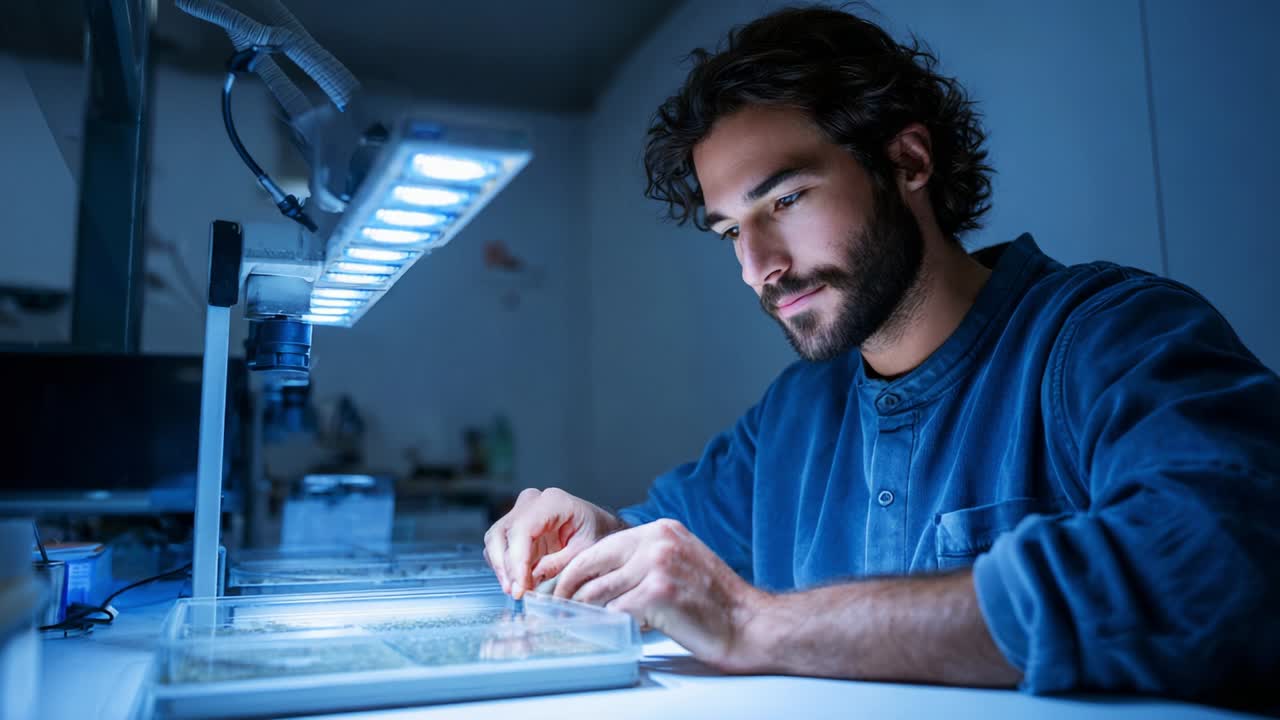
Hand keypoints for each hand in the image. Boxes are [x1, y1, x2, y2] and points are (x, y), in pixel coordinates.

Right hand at [483, 487, 622, 598]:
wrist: (599, 527)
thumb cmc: (596, 534)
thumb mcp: (585, 552)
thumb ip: (559, 564)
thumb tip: (531, 578)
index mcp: (553, 502)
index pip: (522, 530)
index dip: (517, 561)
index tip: (520, 587)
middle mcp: (532, 502)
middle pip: (501, 533)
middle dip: (506, 567)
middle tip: (517, 593)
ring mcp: (520, 512)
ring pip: (495, 541)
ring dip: (502, 569)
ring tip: (518, 591)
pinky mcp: (515, 527)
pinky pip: (498, 547)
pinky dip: (504, 567)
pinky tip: (518, 582)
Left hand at [553, 518, 766, 670]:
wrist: (749, 623)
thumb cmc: (716, 601)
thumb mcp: (680, 562)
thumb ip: (644, 562)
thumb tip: (601, 581)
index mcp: (660, 531)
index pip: (602, 547)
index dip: (576, 571)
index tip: (561, 588)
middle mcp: (656, 542)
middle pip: (592, 565)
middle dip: (568, 591)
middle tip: (556, 609)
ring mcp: (657, 565)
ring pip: (599, 592)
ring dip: (585, 613)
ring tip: (575, 625)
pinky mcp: (658, 593)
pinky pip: (615, 612)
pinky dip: (606, 627)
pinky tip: (606, 635)